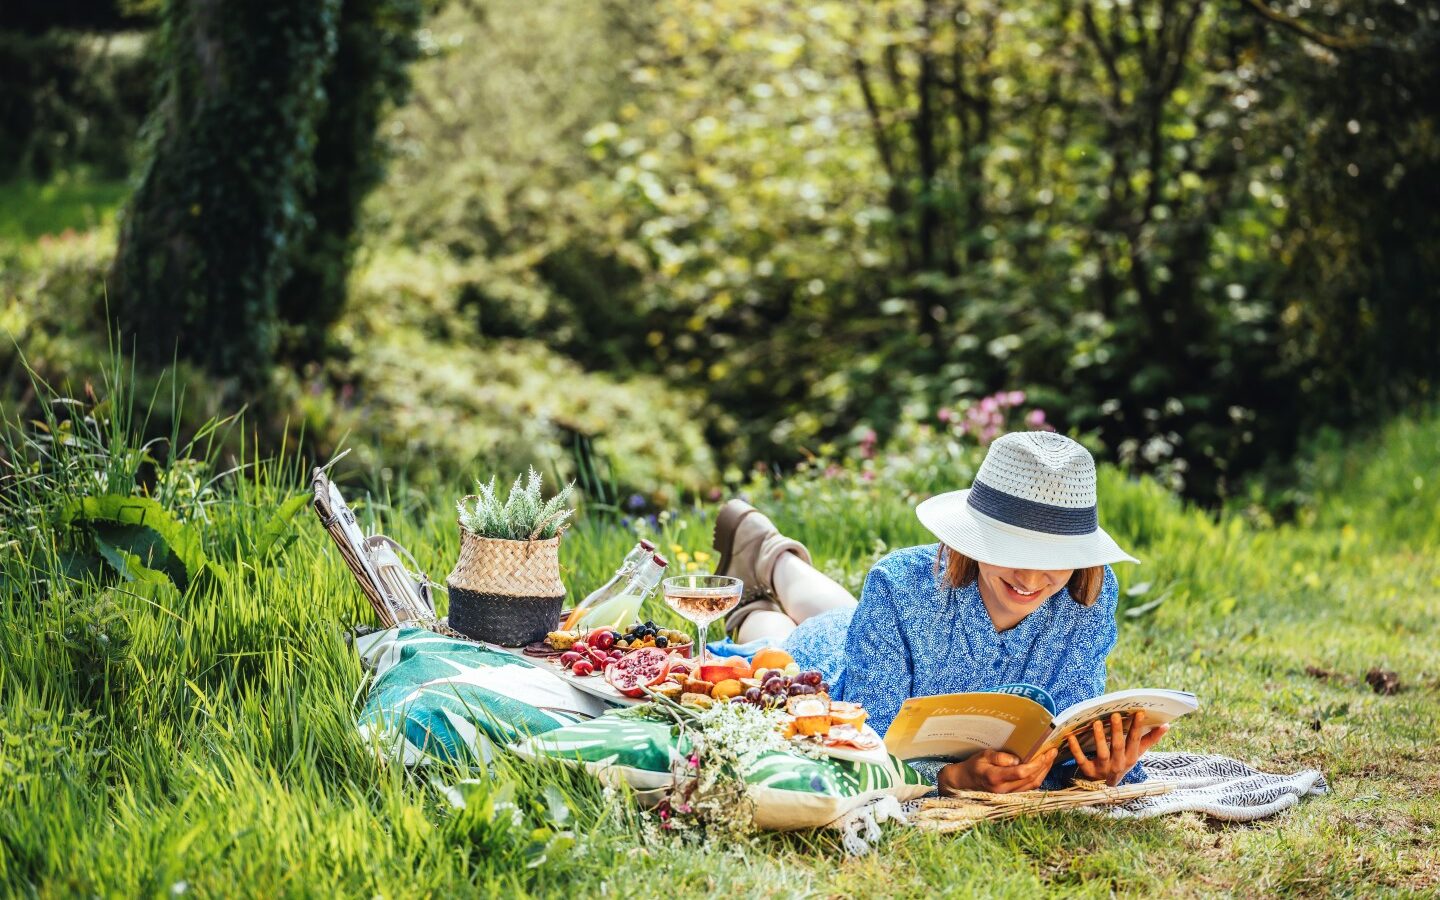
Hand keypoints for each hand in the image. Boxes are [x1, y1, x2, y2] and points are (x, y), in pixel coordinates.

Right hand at [938, 747, 1059, 794]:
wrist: (966, 782)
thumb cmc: (975, 766)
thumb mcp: (983, 756)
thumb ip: (999, 757)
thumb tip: (1017, 759)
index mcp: (996, 778)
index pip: (1021, 773)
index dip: (1036, 764)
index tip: (1045, 752)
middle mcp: (1004, 789)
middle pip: (1030, 779)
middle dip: (1044, 765)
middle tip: (1053, 752)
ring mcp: (1009, 794)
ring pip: (1032, 785)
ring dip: (1044, 771)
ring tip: (1050, 758)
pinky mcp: (1012, 795)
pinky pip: (1029, 787)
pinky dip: (1038, 777)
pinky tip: (1042, 767)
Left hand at [1065, 711, 1168, 785]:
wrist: (1106, 788)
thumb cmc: (1122, 763)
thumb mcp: (1136, 754)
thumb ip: (1150, 740)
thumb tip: (1166, 725)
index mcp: (1130, 758)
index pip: (1134, 741)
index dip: (1137, 727)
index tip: (1139, 712)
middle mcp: (1118, 764)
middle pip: (1118, 746)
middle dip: (1117, 730)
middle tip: (1115, 715)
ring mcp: (1103, 769)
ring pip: (1102, 753)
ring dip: (1099, 737)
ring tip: (1096, 722)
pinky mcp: (1088, 772)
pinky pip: (1081, 760)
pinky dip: (1076, 749)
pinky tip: (1071, 737)